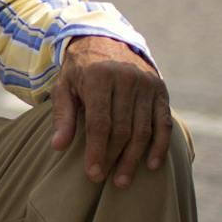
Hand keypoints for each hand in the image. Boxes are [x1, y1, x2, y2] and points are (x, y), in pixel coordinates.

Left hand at [50, 37, 171, 188]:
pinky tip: (152, 165)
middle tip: (106, 180)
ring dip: (134, 158)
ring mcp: (146, 83)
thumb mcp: (64, 87)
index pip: (99, 122)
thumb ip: (62, 116)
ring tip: (123, 181)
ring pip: (143, 129)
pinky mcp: (160, 89)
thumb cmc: (80, 71)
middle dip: (114, 158)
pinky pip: (163, 122)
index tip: (93, 173)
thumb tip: (58, 146)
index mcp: (99, 77)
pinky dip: (160, 145)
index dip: (96, 150)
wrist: (105, 40)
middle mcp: (126, 78)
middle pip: (122, 129)